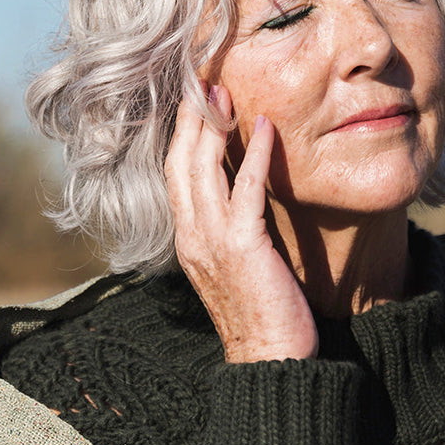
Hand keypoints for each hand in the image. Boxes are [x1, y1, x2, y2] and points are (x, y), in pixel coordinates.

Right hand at [165, 84, 316, 362]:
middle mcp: (192, 236)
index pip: (175, 176)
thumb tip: (242, 197)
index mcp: (187, 240)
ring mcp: (213, 241)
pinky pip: (246, 190)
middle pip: (180, 164)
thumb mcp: (236, 266)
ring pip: (203, 171)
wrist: (269, 362)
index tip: (192, 103)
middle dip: (189, 120)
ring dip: (214, 127)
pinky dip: (255, 155)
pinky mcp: (243, 247)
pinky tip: (266, 128)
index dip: (181, 136)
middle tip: (202, 82)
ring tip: (224, 94)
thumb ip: (231, 231)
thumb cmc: (262, 316)